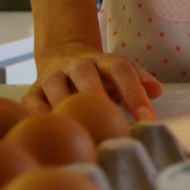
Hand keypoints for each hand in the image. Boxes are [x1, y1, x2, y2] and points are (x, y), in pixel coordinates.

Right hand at [22, 42, 163, 120]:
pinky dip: (37, 115)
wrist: (64, 57)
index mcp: (103, 61)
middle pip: (85, 74)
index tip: (149, 117)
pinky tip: (49, 131)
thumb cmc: (102, 75)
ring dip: (66, 107)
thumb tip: (158, 91)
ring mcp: (52, 76)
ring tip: (78, 130)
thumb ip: (140, 81)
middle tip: (109, 118)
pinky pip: (31, 102)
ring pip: (56, 87)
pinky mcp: (32, 90)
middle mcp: (77, 65)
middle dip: (97, 94)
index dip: (135, 92)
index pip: (121, 70)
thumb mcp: (123, 72)